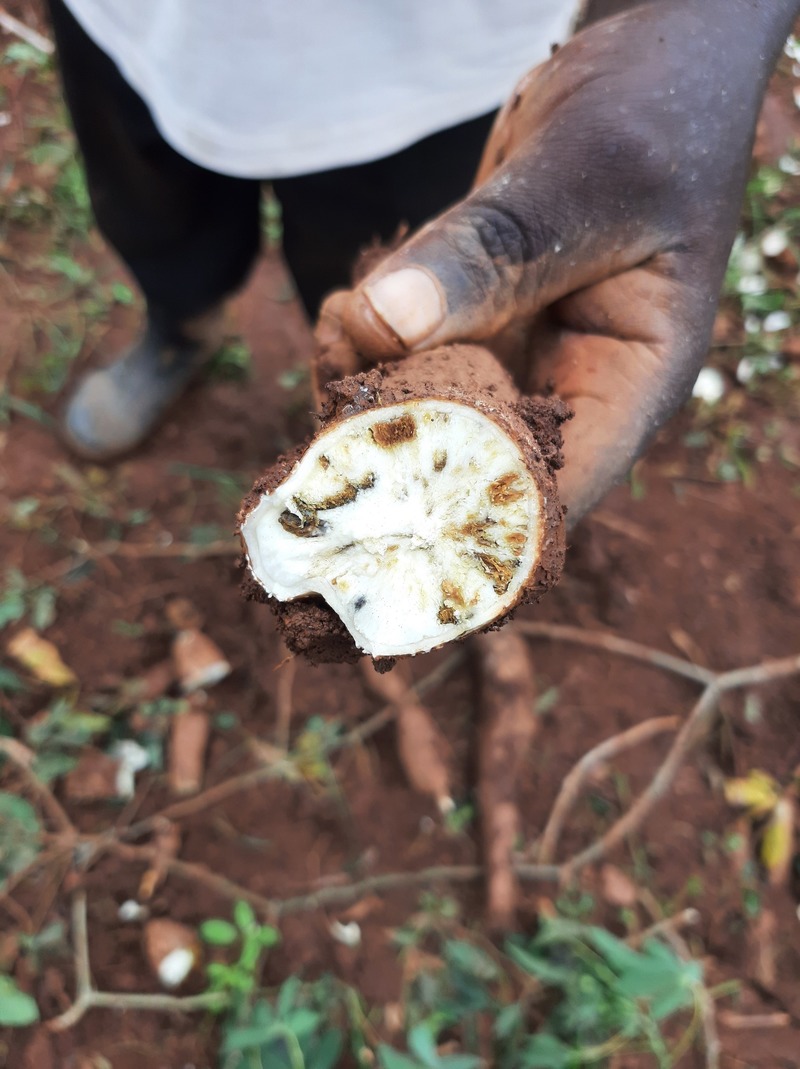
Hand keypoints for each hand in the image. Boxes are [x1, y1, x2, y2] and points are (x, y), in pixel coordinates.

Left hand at [326, 0, 795, 522]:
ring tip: (331, 338)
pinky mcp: (477, 321)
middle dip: (398, 451)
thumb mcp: (583, 181)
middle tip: (329, 413)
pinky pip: (413, 355)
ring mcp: (520, 356)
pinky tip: (339, 313)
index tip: (378, 501)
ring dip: (369, 394)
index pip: (545, 497)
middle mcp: (572, 390)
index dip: (462, 517)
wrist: (644, 61)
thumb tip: (381, 324)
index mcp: (628, 390)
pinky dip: (368, 345)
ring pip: (433, 415)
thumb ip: (491, 254)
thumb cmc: (653, 116)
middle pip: (474, 467)